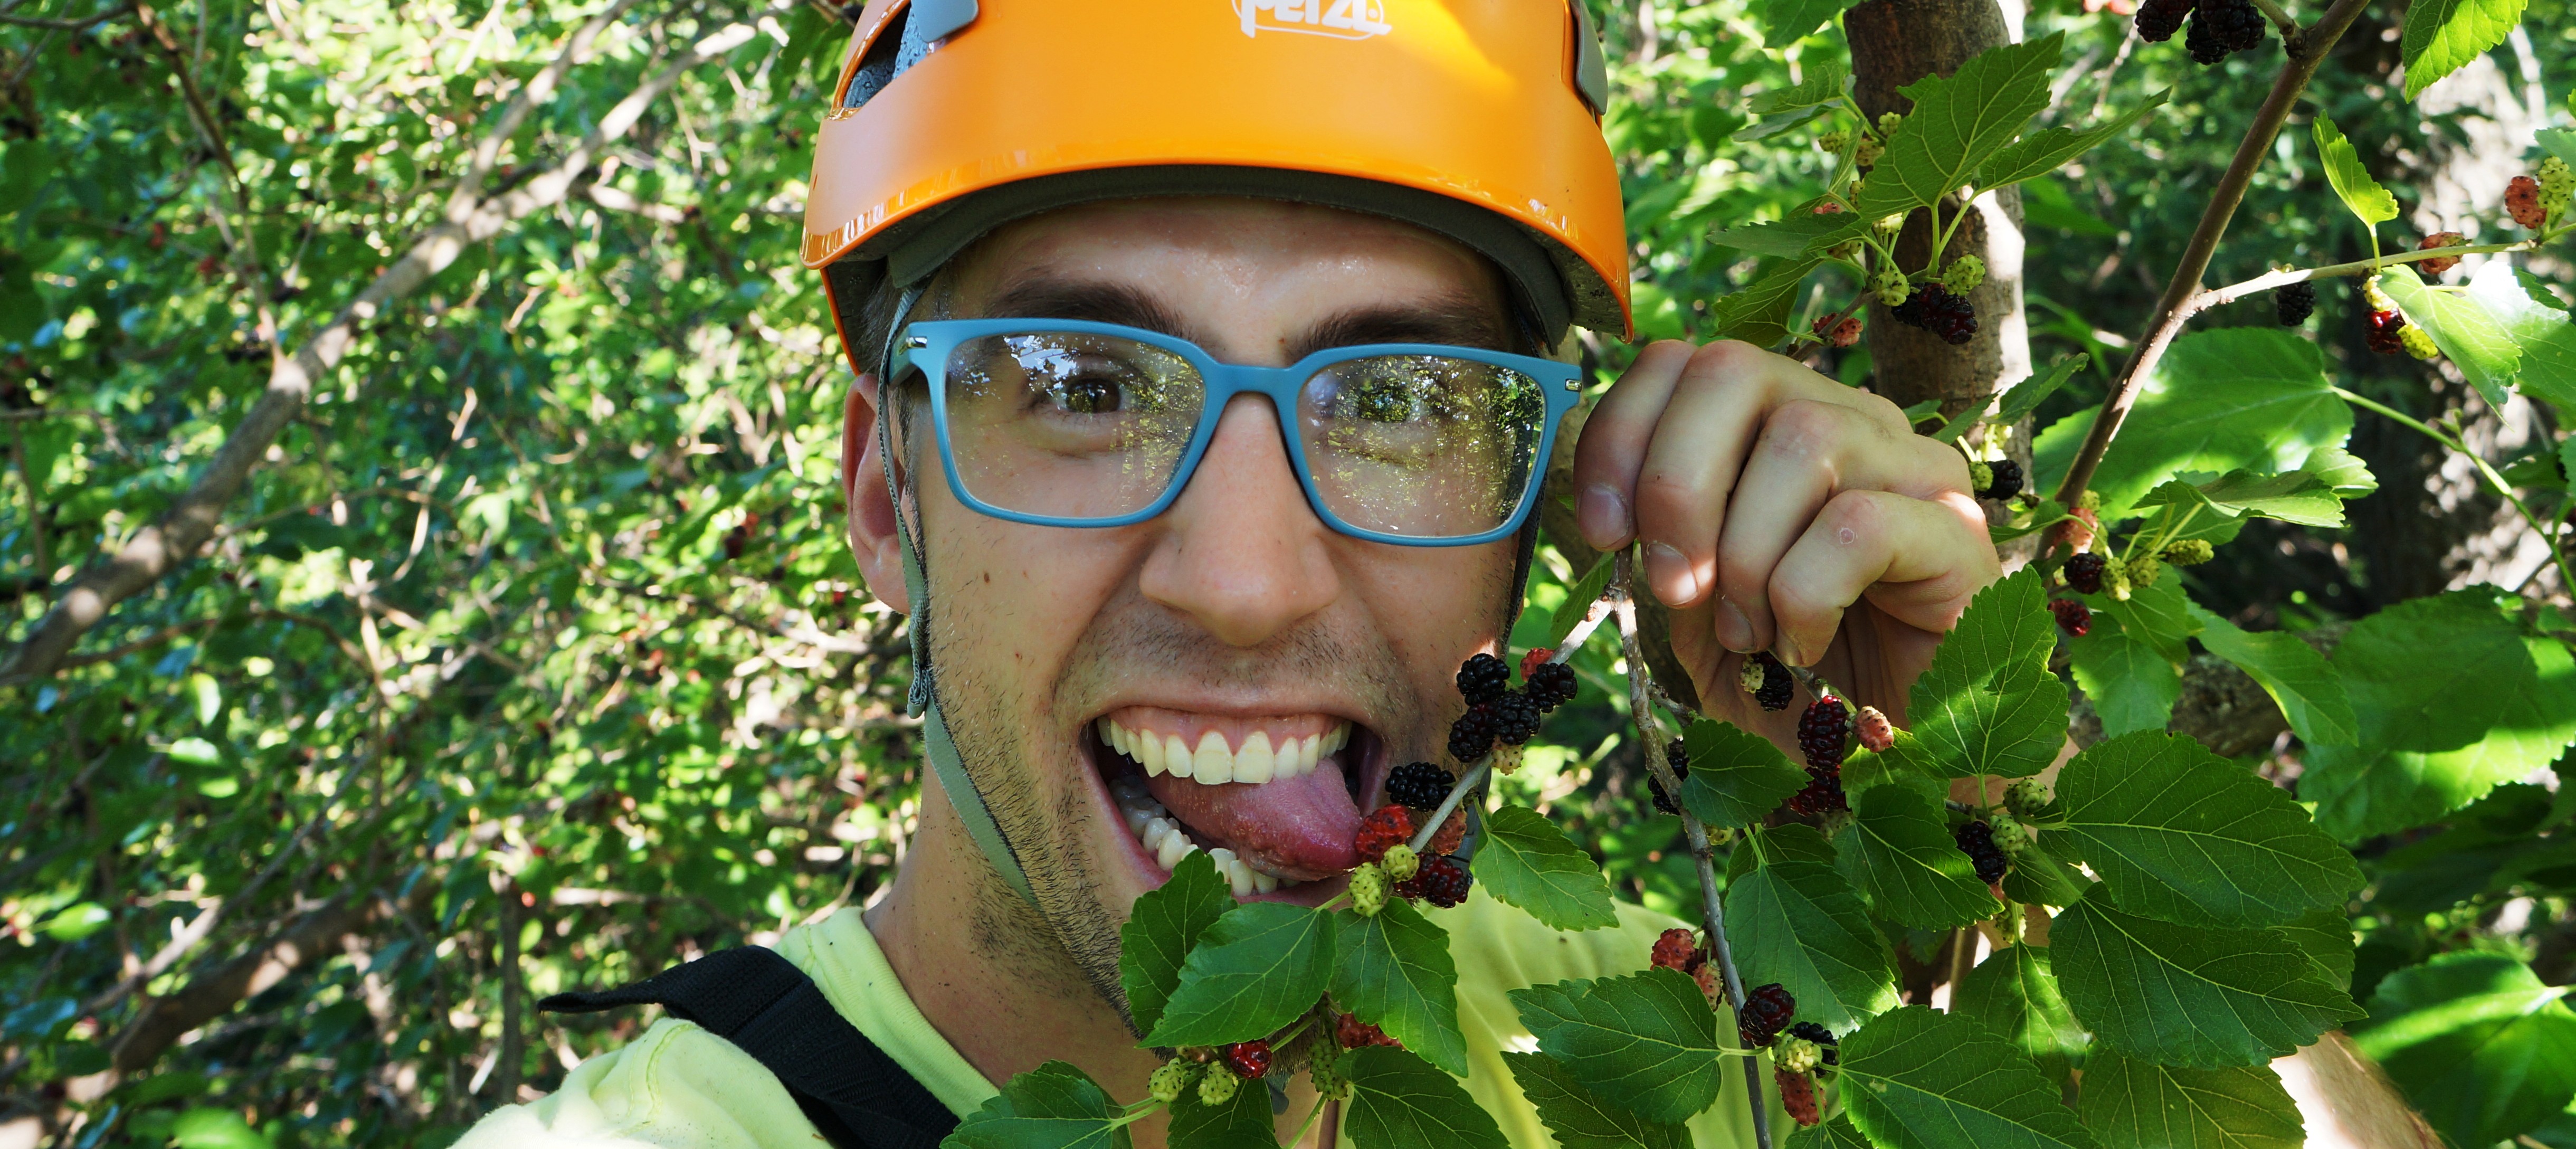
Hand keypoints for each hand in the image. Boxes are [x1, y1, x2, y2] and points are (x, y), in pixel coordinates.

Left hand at [1568, 340, 2000, 727]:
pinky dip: (1806, 595)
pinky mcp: (1959, 533)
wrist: (1876, 767)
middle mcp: (1852, 423)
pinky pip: (1861, 523)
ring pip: (1804, 439)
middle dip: (1676, 484)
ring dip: (1746, 552)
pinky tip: (1803, 644)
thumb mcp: (1689, 610)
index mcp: (1776, 425)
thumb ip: (1651, 542)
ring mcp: (1915, 470)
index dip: (1622, 434)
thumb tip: (1608, 505)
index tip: (1601, 532)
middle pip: (1737, 371)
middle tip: (1673, 588)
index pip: (1685, 362)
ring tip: (1748, 631)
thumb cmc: (1782, 685)